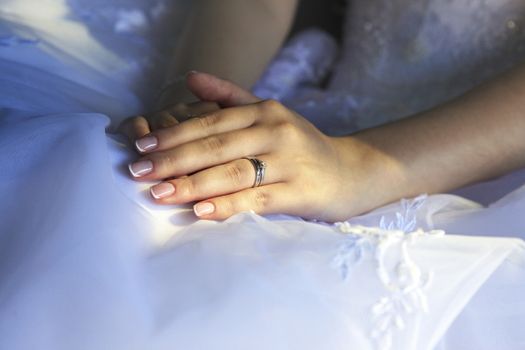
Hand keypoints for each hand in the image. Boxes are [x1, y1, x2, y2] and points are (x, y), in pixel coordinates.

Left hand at [126, 72, 398, 221]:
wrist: (352, 171)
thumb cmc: (303, 145)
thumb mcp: (271, 114)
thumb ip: (230, 96)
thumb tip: (190, 78)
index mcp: (264, 111)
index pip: (212, 122)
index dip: (175, 134)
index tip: (142, 147)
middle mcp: (275, 131)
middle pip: (216, 146)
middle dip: (173, 160)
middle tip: (137, 172)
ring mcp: (288, 160)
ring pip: (232, 172)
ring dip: (192, 184)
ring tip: (159, 193)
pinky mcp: (299, 190)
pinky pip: (256, 198)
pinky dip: (227, 204)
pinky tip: (201, 211)